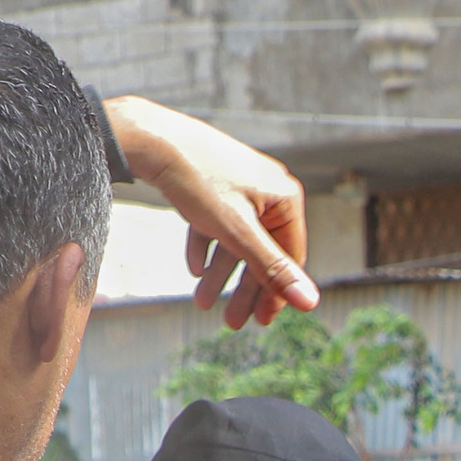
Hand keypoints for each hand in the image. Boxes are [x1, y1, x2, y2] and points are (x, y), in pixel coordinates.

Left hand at [106, 97, 318, 326]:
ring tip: (201, 300)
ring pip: (236, 241)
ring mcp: (241, 186)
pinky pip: (217, 225)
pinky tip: (194, 268)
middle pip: (262, 252)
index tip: (260, 321)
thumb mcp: (237, 232)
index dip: (275, 293)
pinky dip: (206, 248)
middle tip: (231, 321)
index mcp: (285, 198)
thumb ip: (272, 269)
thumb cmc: (196, 179)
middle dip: (243, 289)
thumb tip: (309, 302)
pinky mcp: (216, 184)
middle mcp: (268, 190)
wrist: (151, 138)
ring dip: (220, 274)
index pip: (289, 257)